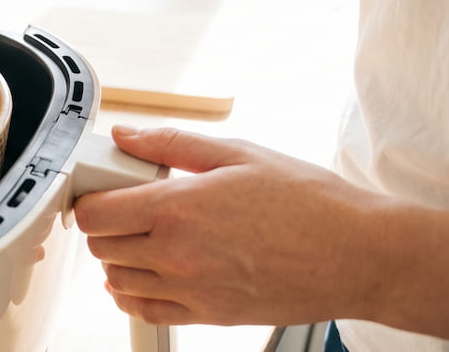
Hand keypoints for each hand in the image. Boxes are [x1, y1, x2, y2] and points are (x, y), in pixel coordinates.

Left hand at [73, 125, 387, 326]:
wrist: (359, 255)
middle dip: (105, 224)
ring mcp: (191, 289)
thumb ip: (171, 143)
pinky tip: (146, 274)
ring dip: (119, 258)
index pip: (95, 215)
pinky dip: (133, 294)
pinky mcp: (208, 314)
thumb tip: (125, 135)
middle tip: (128, 207)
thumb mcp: (237, 153)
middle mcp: (177, 254)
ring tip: (144, 236)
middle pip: (101, 246)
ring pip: (117, 279)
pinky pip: (145, 310)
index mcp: (178, 208)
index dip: (90, 200)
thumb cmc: (308, 203)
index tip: (100, 191)